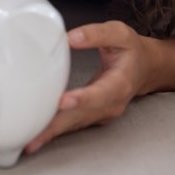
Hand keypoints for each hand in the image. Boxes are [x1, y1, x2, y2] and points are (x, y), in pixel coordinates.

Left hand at [24, 21, 150, 154]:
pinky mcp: (92, 117)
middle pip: (81, 117)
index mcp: (119, 83)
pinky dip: (54, 131)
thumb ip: (95, 34)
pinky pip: (72, 125)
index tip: (64, 101)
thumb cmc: (130, 51)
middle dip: (57, 126)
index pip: (99, 93)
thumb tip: (69, 38)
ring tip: (30, 141)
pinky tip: (37, 136)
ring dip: (51, 133)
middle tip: (34, 136)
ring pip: (74, 125)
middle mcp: (111, 104)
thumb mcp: (119, 33)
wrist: (145, 68)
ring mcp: (102, 114)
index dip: (82, 98)